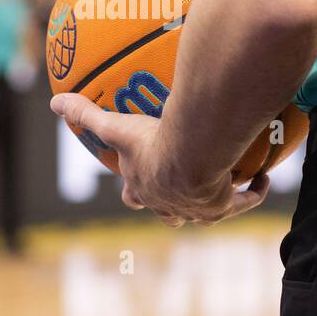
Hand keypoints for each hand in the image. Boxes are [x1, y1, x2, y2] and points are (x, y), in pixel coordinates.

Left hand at [51, 93, 269, 226]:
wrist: (191, 159)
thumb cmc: (151, 145)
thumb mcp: (116, 127)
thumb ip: (86, 114)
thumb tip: (55, 102)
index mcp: (145, 189)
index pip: (135, 195)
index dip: (135, 191)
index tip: (136, 185)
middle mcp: (170, 204)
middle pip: (168, 213)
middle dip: (171, 206)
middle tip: (181, 190)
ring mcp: (198, 209)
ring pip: (206, 212)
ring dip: (213, 201)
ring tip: (225, 183)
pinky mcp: (225, 206)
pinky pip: (243, 202)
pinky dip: (253, 192)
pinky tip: (262, 178)